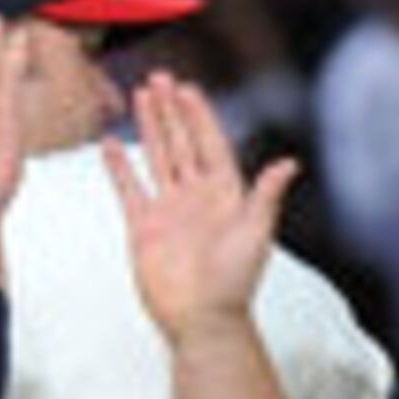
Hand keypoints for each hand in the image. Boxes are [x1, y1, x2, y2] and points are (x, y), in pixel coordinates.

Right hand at [104, 68, 293, 345]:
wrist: (203, 319)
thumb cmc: (235, 281)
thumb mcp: (257, 232)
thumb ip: (266, 195)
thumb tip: (288, 163)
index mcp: (225, 192)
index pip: (210, 142)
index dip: (199, 115)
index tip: (188, 89)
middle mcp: (196, 195)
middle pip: (182, 141)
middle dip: (171, 110)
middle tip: (159, 79)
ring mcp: (168, 209)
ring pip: (157, 157)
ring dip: (149, 127)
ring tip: (139, 96)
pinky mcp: (144, 227)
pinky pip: (129, 189)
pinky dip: (118, 167)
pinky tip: (110, 144)